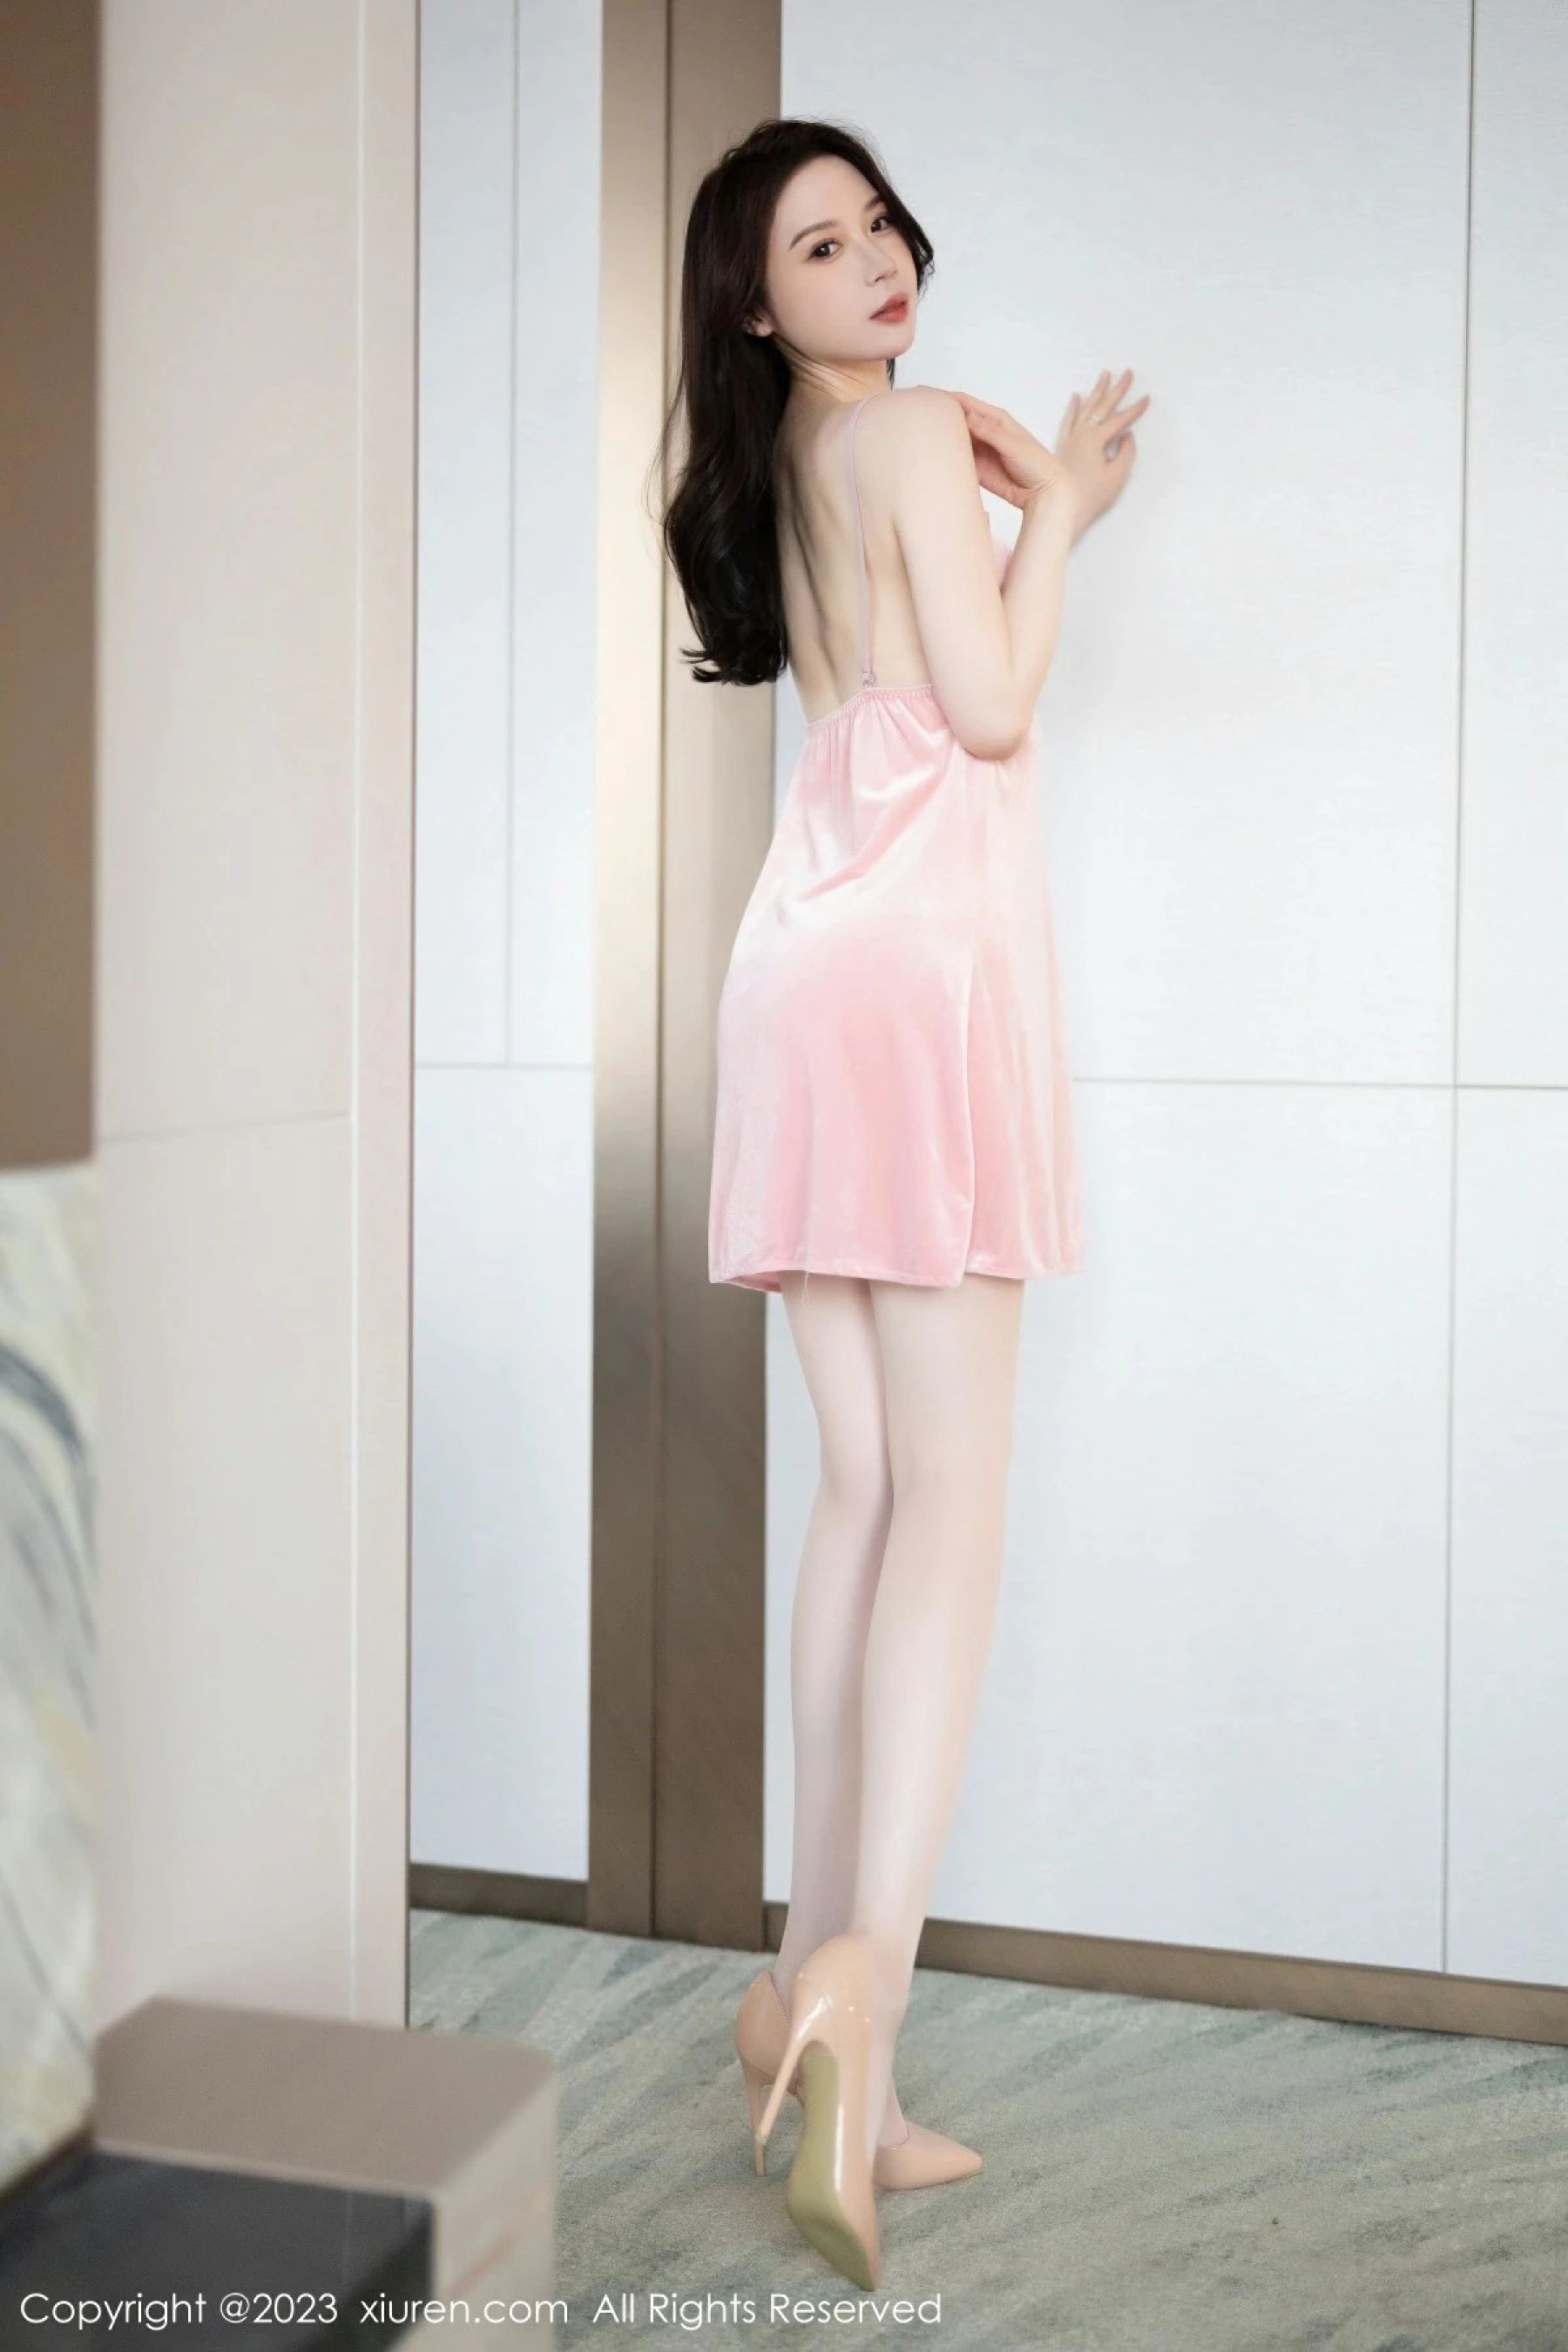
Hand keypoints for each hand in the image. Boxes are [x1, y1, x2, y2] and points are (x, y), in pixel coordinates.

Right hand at [932, 389, 1081, 517]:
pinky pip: (958, 461)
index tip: (923, 394)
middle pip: (956, 420)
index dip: (944, 397)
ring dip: (940, 438)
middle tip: (914, 414)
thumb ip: (990, 431)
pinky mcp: (977, 470)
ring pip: (955, 440)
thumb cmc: (1036, 463)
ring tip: (917, 435)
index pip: (965, 403)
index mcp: (996, 419)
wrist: (1044, 492)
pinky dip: (947, 459)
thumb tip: (966, 416)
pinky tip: (932, 458)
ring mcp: (980, 451)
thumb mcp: (1013, 443)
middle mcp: (985, 432)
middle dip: (937, 416)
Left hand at [1054, 369, 1148, 532]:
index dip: (1135, 409)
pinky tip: (1076, 396)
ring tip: (1104, 374)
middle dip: (1117, 389)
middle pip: (1102, 406)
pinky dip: (1073, 407)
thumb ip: (1126, 453)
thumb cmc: (1091, 496)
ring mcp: (1070, 439)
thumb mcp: (1117, 476)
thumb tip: (1127, 435)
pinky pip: (1067, 421)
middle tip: (1128, 372)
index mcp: (1096, 439)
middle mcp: (1082, 434)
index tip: (1147, 398)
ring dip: (1096, 391)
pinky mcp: (1061, 446)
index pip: (1120, 420)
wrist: (1060, 508)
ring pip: (1085, 408)